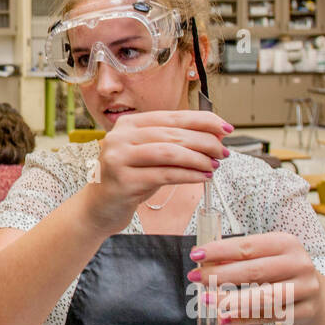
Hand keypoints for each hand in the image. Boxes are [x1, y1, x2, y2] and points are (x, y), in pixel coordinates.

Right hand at [85, 110, 232, 232]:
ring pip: (169, 152)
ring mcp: (119, 158)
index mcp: (128, 124)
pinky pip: (164, 175)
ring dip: (198, 158)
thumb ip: (174, 143)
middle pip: (172, 134)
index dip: (202, 120)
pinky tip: (202, 177)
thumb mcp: (149, 155)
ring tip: (214, 164)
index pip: (172, 116)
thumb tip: (214, 136)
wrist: (99, 207)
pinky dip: (188, 175)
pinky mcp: (123, 181)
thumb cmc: (129, 179)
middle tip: (223, 151)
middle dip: (205, 141)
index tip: (226, 127)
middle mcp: (120, 137)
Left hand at [188, 232, 321, 324]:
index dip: (220, 251)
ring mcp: (305, 289)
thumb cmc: (280, 272)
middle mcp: (299, 264)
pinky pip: (270, 317)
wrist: (316, 295)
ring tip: (207, 300)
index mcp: (286, 243)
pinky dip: (244, 319)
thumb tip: (203, 262)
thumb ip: (238, 259)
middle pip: (255, 272)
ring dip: (231, 300)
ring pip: (264, 297)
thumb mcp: (265, 258)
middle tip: (196, 278)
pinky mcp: (306, 311)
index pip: (248, 246)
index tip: (196, 255)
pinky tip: (224, 319)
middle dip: (221, 275)